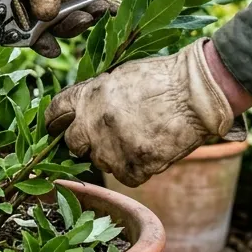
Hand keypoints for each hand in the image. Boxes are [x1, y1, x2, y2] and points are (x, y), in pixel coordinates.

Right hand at [0, 0, 116, 57]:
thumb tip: (46, 17)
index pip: (14, 19)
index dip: (28, 37)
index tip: (50, 48)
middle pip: (43, 23)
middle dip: (64, 26)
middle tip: (83, 21)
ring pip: (65, 17)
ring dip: (82, 17)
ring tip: (99, 11)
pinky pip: (82, 4)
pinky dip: (96, 8)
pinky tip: (109, 6)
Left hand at [43, 39, 247, 186]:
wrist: (195, 94)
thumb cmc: (161, 78)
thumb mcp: (119, 75)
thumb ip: (96, 94)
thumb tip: (82, 109)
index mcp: (87, 96)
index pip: (55, 111)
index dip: (55, 120)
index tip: (57, 126)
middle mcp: (93, 124)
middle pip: (73, 143)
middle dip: (86, 140)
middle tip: (106, 134)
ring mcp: (112, 149)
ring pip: (101, 161)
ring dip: (114, 154)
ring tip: (138, 137)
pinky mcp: (134, 167)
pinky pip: (126, 175)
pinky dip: (136, 168)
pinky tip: (151, 150)